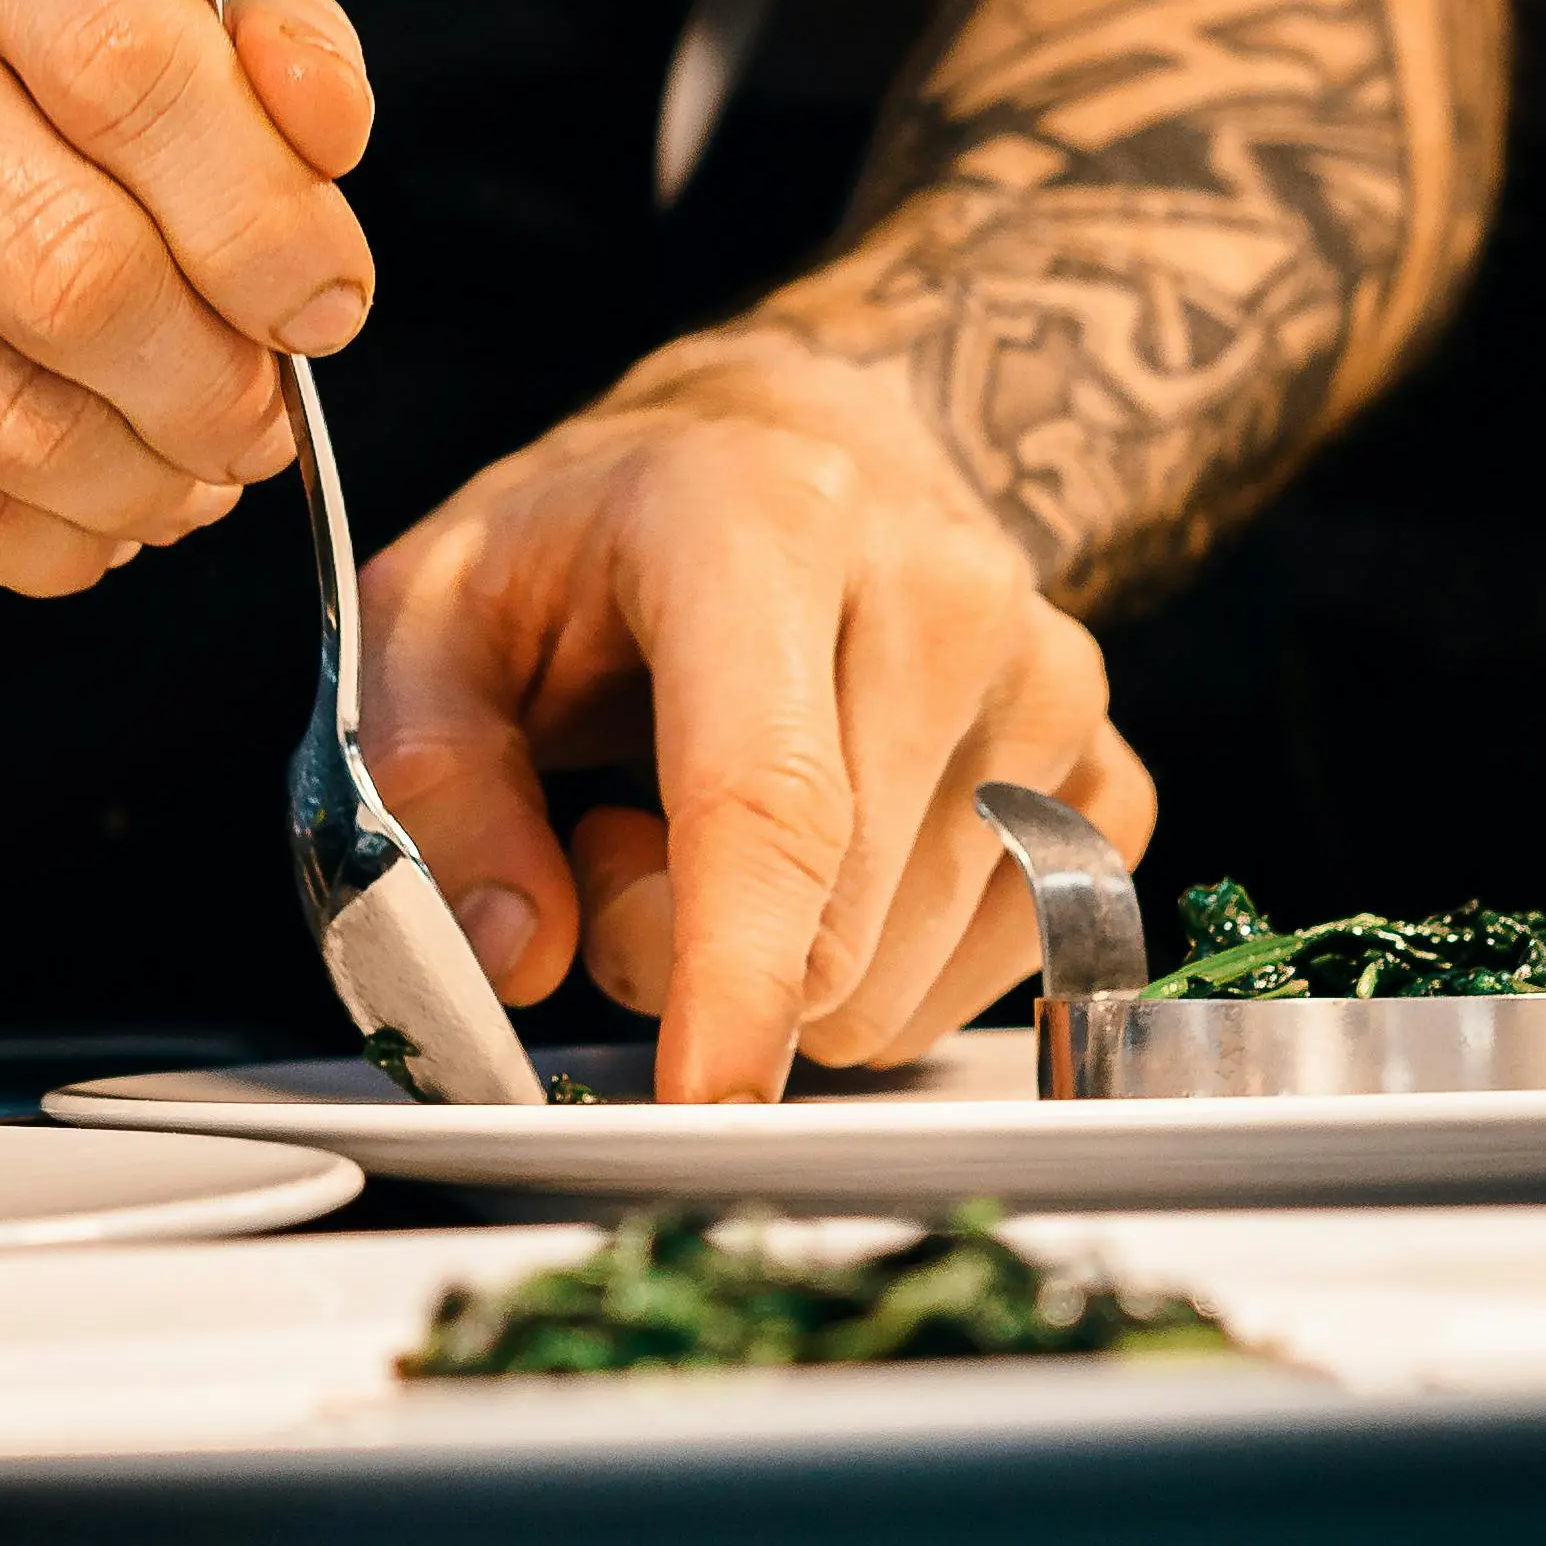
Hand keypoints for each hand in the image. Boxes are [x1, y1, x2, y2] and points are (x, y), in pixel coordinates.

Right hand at [0, 0, 376, 591]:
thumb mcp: (131, 5)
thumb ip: (257, 45)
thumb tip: (320, 126)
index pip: (130, 53)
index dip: (264, 214)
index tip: (322, 301)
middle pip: (66, 250)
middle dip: (208, 374)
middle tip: (254, 419)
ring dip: (134, 475)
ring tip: (175, 472)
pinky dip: (32, 538)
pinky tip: (66, 512)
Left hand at [356, 343, 1151, 1098]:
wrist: (787, 448)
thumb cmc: (597, 541)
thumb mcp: (434, 613)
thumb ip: (435, 781)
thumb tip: (514, 956)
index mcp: (761, 521)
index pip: (771, 793)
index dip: (733, 968)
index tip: (705, 1097)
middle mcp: (941, 591)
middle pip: (829, 923)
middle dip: (684, 949)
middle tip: (615, 830)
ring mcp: (1051, 683)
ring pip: (903, 982)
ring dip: (782, 959)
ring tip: (720, 813)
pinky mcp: (1111, 774)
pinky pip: (990, 979)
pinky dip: (882, 964)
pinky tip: (833, 845)